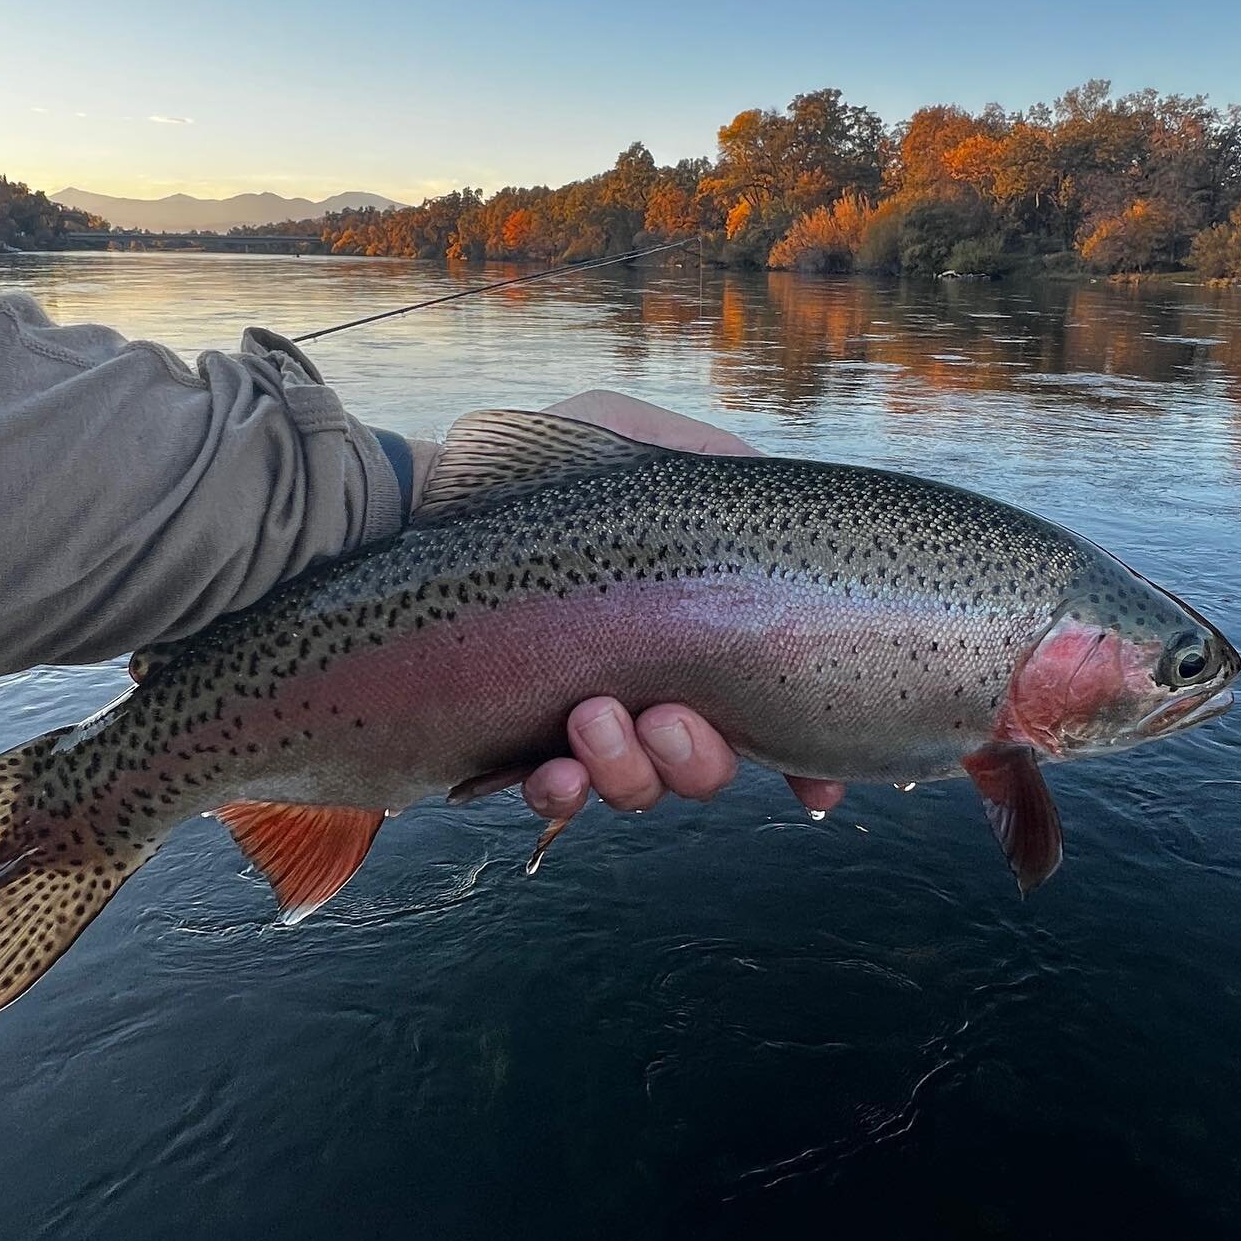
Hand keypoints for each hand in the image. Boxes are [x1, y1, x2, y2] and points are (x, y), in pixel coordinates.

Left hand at [521, 393, 842, 821]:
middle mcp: (649, 684)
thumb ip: (733, 475)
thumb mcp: (654, 444)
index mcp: (696, 631)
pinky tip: (554, 771)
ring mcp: (585, 719)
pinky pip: (558, 795)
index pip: (764, 709)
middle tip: (664, 718)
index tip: (816, 788)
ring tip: (593, 719)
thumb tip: (798, 530)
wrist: (424, 500)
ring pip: (640, 786)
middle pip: (707, 764)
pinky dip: (564, 793)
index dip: (802, 762)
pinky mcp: (518, 744)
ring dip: (631, 770)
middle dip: (699, 757)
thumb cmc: (543, 467)